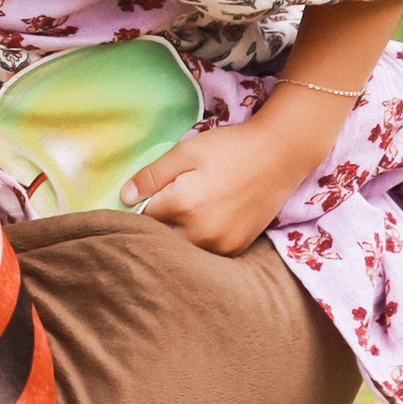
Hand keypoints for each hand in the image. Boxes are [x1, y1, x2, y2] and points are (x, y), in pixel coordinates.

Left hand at [124, 112, 319, 255]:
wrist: (278, 156)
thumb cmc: (230, 148)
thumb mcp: (186, 152)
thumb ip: (152, 176)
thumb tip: (124, 198)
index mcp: (183, 205)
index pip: (143, 217)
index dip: (141, 206)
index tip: (148, 197)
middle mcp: (200, 233)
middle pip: (161, 239)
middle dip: (158, 225)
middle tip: (170, 204)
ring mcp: (220, 246)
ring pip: (183, 250)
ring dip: (177, 238)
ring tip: (190, 213)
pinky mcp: (236, 250)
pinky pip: (206, 255)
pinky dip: (200, 244)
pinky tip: (207, 223)